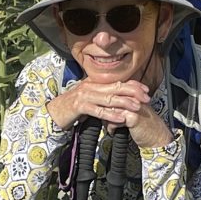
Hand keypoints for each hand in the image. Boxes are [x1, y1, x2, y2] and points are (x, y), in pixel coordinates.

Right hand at [47, 80, 173, 147]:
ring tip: (137, 107)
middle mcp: (90, 86)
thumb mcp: (90, 99)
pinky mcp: (80, 106)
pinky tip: (120, 118)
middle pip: (115, 87)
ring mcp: (85, 95)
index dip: (132, 85)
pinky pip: (98, 110)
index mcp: (94, 83)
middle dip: (133, 92)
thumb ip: (102, 97)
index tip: (145, 90)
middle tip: (146, 97)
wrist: (54, 113)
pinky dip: (110, 114)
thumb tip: (119, 97)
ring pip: (108, 98)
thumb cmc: (73, 108)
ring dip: (124, 103)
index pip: (117, 81)